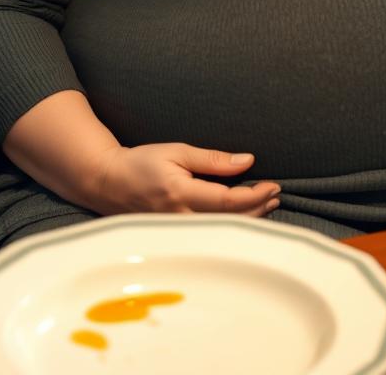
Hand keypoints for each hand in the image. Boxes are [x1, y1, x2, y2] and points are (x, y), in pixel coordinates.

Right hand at [91, 142, 281, 217]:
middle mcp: (180, 217)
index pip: (228, 201)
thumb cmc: (142, 162)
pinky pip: (211, 233)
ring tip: (267, 203)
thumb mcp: (177, 151)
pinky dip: (232, 224)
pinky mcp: (176, 235)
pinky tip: (244, 215)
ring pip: (223, 230)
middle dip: (258, 208)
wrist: (109, 183)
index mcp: (180, 193)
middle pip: (230, 220)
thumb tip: (247, 160)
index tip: (272, 185)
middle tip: (276, 193)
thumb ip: (213, 159)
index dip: (255, 195)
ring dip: (249, 218)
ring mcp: (178, 230)